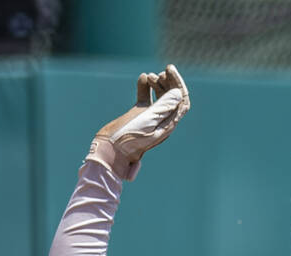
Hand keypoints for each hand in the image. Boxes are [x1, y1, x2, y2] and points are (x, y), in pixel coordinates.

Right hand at [86, 64, 189, 180]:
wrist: (109, 150)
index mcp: (168, 124)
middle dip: (168, 83)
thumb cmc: (128, 137)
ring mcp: (150, 119)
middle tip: (161, 72)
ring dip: (157, 84)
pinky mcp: (138, 116)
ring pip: (159, 98)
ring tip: (150, 76)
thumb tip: (178, 93)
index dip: (178, 84)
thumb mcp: (147, 121)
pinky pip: (145, 100)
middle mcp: (162, 121)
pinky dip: (145, 88)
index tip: (169, 69)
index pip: (181, 101)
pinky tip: (142, 78)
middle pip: (172, 98)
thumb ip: (163, 107)